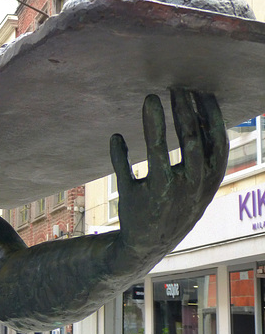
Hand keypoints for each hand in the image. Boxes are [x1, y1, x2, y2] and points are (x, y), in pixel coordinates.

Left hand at [110, 89, 227, 254]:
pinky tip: (115, 137)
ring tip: (150, 98)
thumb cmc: (175, 205)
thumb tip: (200, 112)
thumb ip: (201, 154)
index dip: (210, 114)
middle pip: (190, 140)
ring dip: (154, 122)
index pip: (217, 142)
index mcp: (209, 182)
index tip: (200, 91)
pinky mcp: (133, 200)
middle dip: (184, 110)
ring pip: (158, 152)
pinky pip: (124, 170)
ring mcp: (161, 195)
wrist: (148, 246)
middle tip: (175, 87)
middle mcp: (189, 188)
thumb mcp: (197, 184)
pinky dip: (118, 152)